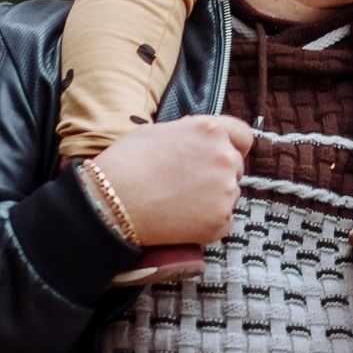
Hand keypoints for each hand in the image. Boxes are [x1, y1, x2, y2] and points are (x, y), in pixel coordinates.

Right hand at [88, 115, 255, 246]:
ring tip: (177, 201)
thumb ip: (190, 133)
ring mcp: (226, 190)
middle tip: (186, 183)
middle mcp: (224, 157)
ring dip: (212, 198)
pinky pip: (222, 219)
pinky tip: (180, 219)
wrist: (110, 203)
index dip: (231, 146)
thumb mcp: (157, 131)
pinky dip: (207, 222)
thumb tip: (200, 139)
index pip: (243, 136)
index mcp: (210, 130)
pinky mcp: (221, 220)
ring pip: (229, 194)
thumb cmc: (125, 164)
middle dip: (218, 173)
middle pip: (236, 166)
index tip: (220, 155)